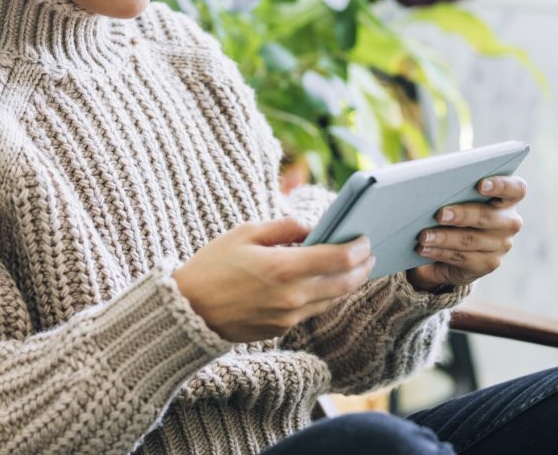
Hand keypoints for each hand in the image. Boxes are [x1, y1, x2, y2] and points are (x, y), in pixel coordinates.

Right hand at [173, 217, 374, 341]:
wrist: (188, 310)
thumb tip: (311, 227)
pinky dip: (325, 296)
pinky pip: (312, 311)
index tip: (365, 239)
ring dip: (348, 284)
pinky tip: (326, 284)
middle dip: (361, 268)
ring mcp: (288, 317)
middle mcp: (292, 297)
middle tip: (369, 254)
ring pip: (331, 300)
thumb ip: (282, 227)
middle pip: (343, 284)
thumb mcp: (244, 233)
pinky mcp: (281, 329)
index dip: (357, 248)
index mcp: (284, 268)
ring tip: (355, 269)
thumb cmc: (212, 265)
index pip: (337, 259)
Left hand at [407, 175, 525, 291]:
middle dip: (461, 215)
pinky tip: (424, 248)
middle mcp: (509, 222)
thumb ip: (454, 188)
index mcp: (508, 198)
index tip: (480, 185)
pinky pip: (462, 258)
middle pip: (488, 216)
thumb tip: (430, 185)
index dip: (500, 185)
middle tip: (439, 215)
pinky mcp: (488, 264)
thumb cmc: (455, 208)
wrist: (454, 246)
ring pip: (471, 240)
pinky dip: (440, 252)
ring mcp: (501, 245)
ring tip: (423, 236)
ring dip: (444, 237)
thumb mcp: (457, 197)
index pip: (515, 189)